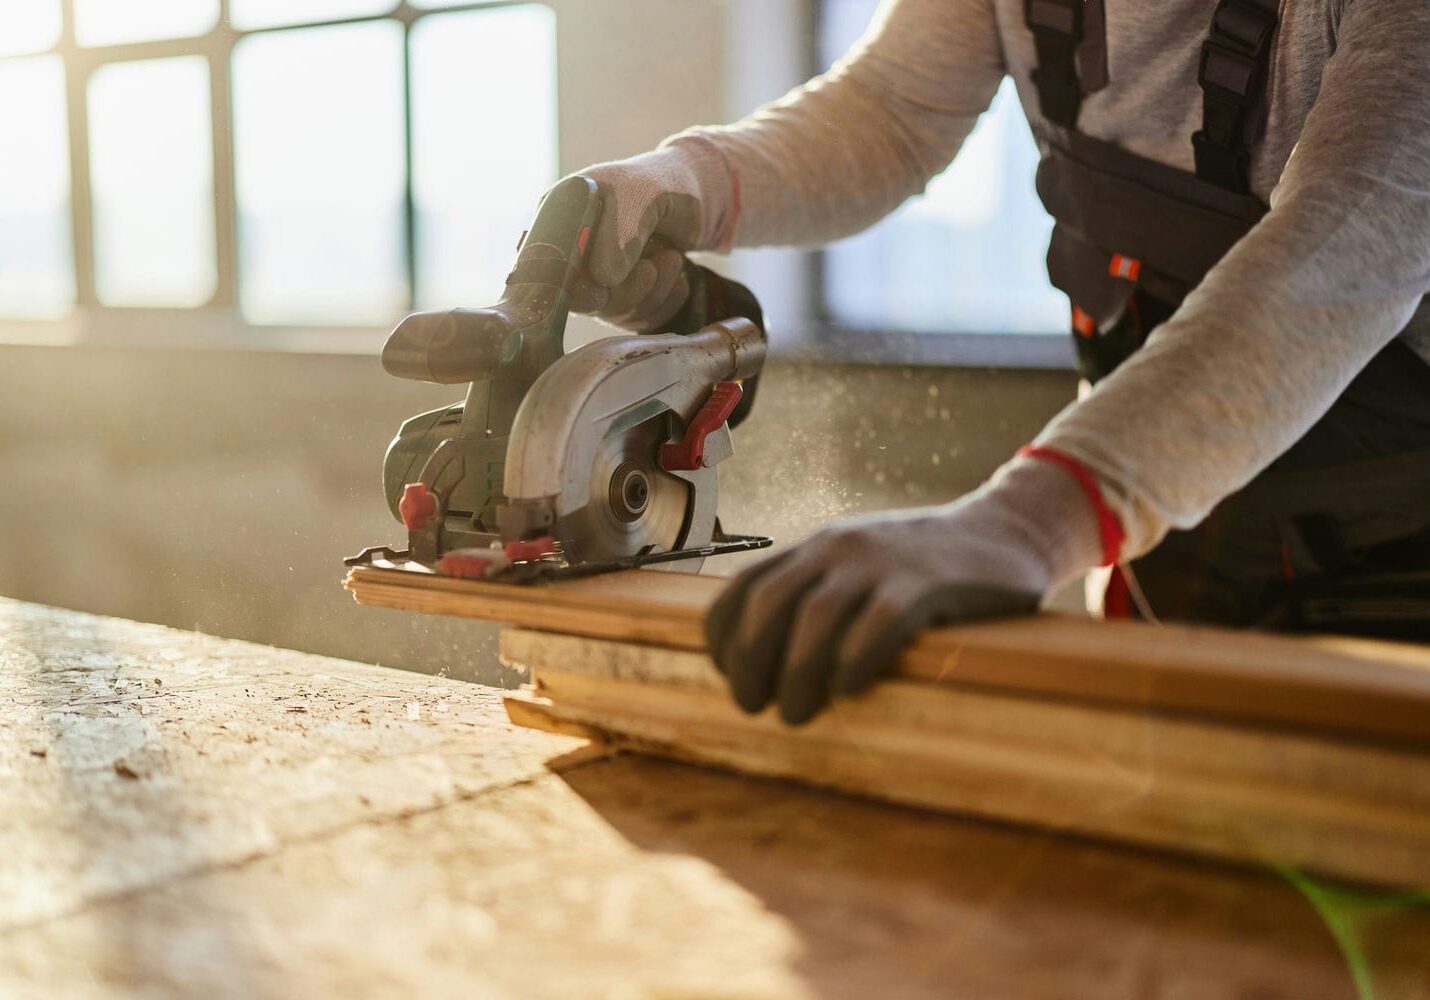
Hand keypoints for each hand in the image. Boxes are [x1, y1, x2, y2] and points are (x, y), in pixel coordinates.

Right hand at [565, 140, 734, 331]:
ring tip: (673, 258)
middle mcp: (571, 253)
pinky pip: (638, 318)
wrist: (693, 196)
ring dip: (650, 293)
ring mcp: (597, 278)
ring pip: (614, 311)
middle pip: (581, 299)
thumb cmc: (658, 184)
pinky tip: (678, 278)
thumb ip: (620, 232)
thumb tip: (603, 279)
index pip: (547, 267)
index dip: (570, 288)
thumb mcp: (640, 195)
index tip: (600, 291)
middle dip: (623, 292)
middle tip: (651, 269)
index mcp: (558, 219)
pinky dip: (663, 302)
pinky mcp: (624, 296)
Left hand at [704, 456, 1105, 723]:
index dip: (724, 636)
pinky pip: (876, 625)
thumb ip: (822, 595)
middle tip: (752, 706)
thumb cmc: (928, 566)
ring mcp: (882, 564)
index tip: (727, 676)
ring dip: (795, 673)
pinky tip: (848, 690)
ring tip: (794, 713)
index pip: (744, 586)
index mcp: (818, 548)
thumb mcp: (862, 566)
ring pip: (815, 618)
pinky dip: (854, 661)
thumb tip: (770, 665)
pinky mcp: (926, 585)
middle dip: (749, 661)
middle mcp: (839, 549)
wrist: (1009, 530)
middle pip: (768, 605)